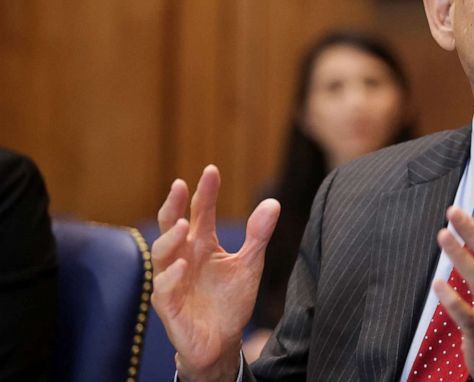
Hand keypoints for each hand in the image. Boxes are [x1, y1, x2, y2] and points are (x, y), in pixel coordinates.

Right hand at [150, 165, 279, 381]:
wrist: (222, 341)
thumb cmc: (230, 300)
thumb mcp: (249, 264)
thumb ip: (257, 235)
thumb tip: (273, 202)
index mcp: (202, 245)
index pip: (200, 212)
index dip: (205, 192)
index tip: (212, 170)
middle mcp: (183, 257)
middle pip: (172, 225)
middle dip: (174, 205)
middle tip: (180, 185)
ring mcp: (173, 281)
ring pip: (161, 254)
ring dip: (170, 238)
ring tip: (184, 224)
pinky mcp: (169, 306)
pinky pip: (164, 289)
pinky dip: (171, 276)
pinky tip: (182, 265)